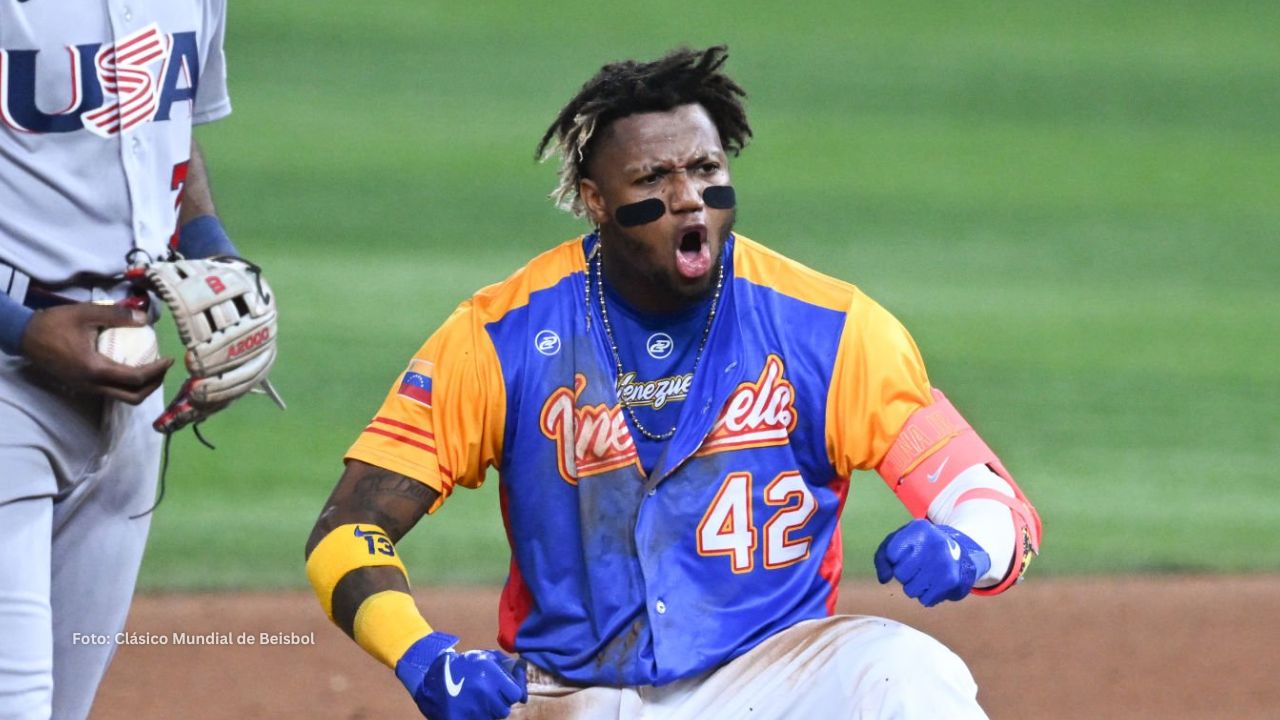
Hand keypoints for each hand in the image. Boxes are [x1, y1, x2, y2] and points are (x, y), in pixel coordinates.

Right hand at [20, 303, 171, 403]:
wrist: (24, 336)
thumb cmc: (55, 323)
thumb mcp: (87, 313)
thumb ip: (117, 315)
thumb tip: (146, 319)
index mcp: (95, 370)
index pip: (136, 379)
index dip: (157, 371)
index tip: (170, 359)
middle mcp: (92, 385)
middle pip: (133, 397)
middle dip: (154, 385)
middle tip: (164, 368)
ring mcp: (86, 389)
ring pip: (122, 397)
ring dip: (141, 387)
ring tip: (152, 367)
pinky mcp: (82, 386)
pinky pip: (111, 391)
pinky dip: (127, 383)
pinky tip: (131, 365)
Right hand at [395, 632, 527, 719]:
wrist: (431, 676)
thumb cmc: (463, 665)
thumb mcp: (485, 657)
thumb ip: (507, 666)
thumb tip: (523, 678)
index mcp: (492, 676)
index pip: (516, 694)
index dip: (512, 693)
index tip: (505, 692)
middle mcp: (485, 693)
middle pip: (504, 709)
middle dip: (499, 703)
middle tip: (488, 696)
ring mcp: (473, 709)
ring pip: (493, 717)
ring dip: (488, 712)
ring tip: (477, 702)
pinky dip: (476, 717)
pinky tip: (470, 709)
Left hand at [874, 519, 990, 606]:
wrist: (960, 554)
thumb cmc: (922, 548)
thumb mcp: (902, 541)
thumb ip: (883, 556)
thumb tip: (884, 579)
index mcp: (919, 528)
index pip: (891, 553)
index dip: (893, 559)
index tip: (905, 553)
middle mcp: (934, 543)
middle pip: (900, 574)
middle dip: (904, 574)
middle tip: (917, 566)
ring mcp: (944, 563)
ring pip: (910, 590)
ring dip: (914, 586)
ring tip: (926, 574)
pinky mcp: (950, 581)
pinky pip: (924, 600)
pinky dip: (927, 595)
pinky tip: (935, 583)